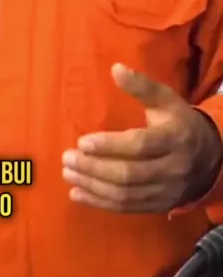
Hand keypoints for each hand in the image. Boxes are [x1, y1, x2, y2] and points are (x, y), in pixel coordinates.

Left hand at [61, 64, 222, 213]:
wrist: (210, 158)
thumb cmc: (179, 122)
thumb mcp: (166, 99)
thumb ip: (141, 86)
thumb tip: (115, 68)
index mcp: (174, 138)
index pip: (139, 145)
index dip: (109, 145)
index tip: (82, 141)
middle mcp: (172, 168)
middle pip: (129, 174)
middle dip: (94, 168)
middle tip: (67, 158)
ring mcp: (166, 191)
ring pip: (125, 194)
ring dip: (93, 186)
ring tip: (68, 174)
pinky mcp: (158, 206)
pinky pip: (126, 208)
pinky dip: (100, 203)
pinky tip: (77, 194)